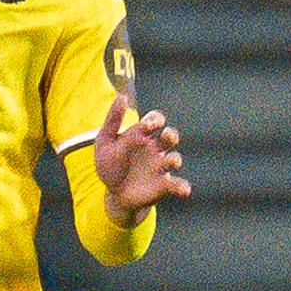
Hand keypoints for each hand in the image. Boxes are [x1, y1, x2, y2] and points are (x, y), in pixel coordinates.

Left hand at [94, 101, 189, 225]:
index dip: (154, 120)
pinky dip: (183, 186)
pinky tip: (184, 190)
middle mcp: (156, 148)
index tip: (148, 126)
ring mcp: (161, 166)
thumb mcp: (106, 142)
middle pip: (170, 136)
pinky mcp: (164, 185)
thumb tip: (122, 96)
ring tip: (172, 161)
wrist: (114, 194)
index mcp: (142, 135)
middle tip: (166, 136)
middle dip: (171, 134)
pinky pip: (177, 184)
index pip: (154, 120)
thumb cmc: (111, 164)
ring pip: (174, 158)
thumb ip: (114, 120)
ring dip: (175, 159)